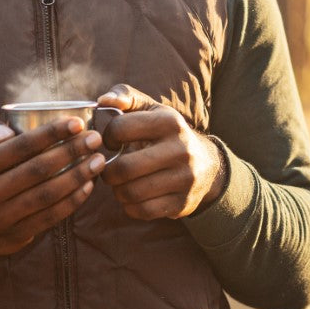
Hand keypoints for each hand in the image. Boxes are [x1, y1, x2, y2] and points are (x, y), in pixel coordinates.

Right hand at [0, 112, 107, 266]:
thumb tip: (8, 131)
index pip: (20, 147)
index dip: (51, 133)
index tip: (77, 123)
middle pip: (38, 170)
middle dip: (72, 152)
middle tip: (95, 139)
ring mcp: (0, 219)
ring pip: (47, 195)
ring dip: (77, 176)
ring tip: (97, 161)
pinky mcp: (14, 238)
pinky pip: (49, 218)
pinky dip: (72, 201)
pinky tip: (88, 186)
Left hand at [97, 84, 227, 220]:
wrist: (207, 165)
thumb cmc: (167, 133)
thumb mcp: (152, 110)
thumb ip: (126, 97)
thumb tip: (102, 100)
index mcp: (169, 121)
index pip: (120, 128)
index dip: (107, 136)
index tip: (112, 142)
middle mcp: (180, 149)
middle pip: (124, 168)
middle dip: (108, 172)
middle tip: (109, 170)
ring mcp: (184, 178)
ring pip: (131, 192)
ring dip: (117, 191)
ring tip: (120, 183)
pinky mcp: (182, 203)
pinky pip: (142, 211)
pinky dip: (130, 206)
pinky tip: (133, 197)